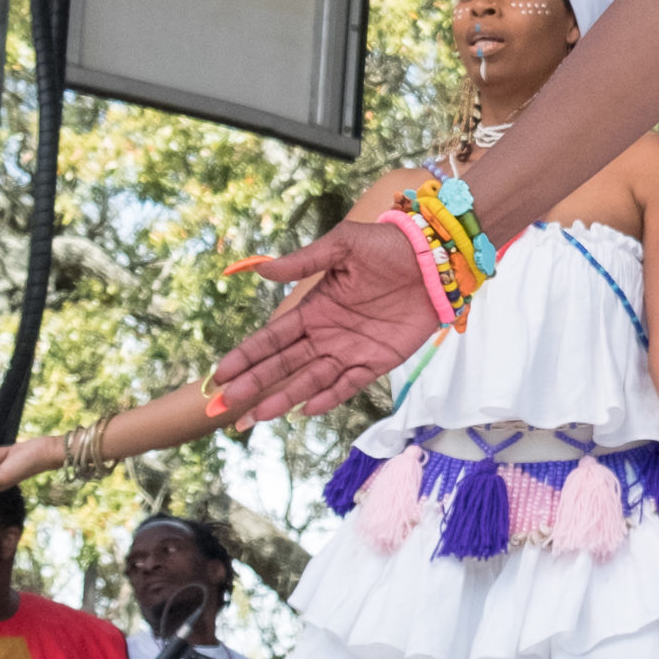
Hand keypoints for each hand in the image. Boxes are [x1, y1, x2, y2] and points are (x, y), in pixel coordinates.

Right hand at [213, 221, 438, 421]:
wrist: (437, 259)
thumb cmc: (389, 246)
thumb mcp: (343, 244)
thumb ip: (304, 260)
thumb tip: (262, 270)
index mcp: (314, 308)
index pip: (272, 338)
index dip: (247, 355)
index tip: (221, 374)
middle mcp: (327, 334)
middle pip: (284, 364)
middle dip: (256, 383)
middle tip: (227, 403)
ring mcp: (351, 350)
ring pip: (310, 379)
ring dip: (285, 396)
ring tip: (259, 414)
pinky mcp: (378, 360)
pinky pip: (349, 384)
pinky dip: (328, 397)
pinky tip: (305, 409)